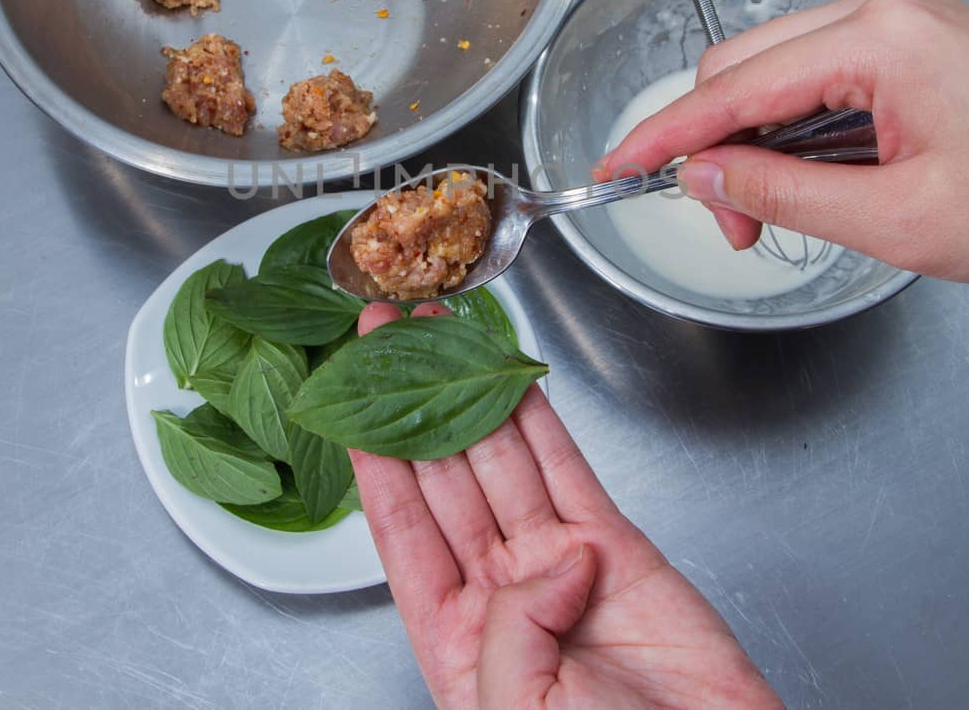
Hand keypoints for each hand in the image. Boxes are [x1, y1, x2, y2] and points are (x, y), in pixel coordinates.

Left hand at [350, 302, 780, 708]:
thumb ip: (511, 628)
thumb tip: (556, 558)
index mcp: (454, 638)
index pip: (400, 526)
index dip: (374, 451)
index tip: (350, 387)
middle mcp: (498, 593)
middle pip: (444, 477)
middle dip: (415, 401)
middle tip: (393, 333)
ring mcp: (557, 566)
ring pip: (503, 459)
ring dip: (473, 391)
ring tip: (444, 331)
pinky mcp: (619, 549)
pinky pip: (570, 471)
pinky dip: (543, 420)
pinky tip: (515, 377)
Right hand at [598, 0, 968, 281]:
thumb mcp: (897, 220)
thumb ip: (782, 193)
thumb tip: (703, 177)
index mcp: (879, 39)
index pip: (731, 87)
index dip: (664, 136)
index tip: (616, 165)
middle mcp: (883, 7)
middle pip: (743, 68)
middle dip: (715, 148)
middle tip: (733, 226)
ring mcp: (899, 16)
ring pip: (775, 70)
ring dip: (756, 143)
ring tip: (777, 213)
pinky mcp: (911, 36)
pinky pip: (819, 72)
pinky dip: (797, 127)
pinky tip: (815, 176)